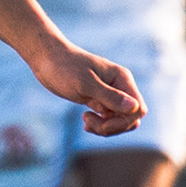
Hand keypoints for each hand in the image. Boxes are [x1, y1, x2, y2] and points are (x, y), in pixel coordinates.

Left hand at [27, 40, 146, 136]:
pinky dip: (100, 125)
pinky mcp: (99, 100)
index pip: (138, 108)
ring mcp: (110, 94)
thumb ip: (109, 96)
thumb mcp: (85, 83)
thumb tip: (134, 108)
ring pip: (120, 121)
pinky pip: (109, 119)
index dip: (124, 121)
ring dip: (105, 128)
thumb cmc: (64, 67)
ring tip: (85, 120)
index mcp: (122, 79)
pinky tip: (85, 122)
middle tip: (88, 121)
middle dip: (113, 127)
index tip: (102, 122)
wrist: (47, 59)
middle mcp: (120, 86)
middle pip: (131, 118)